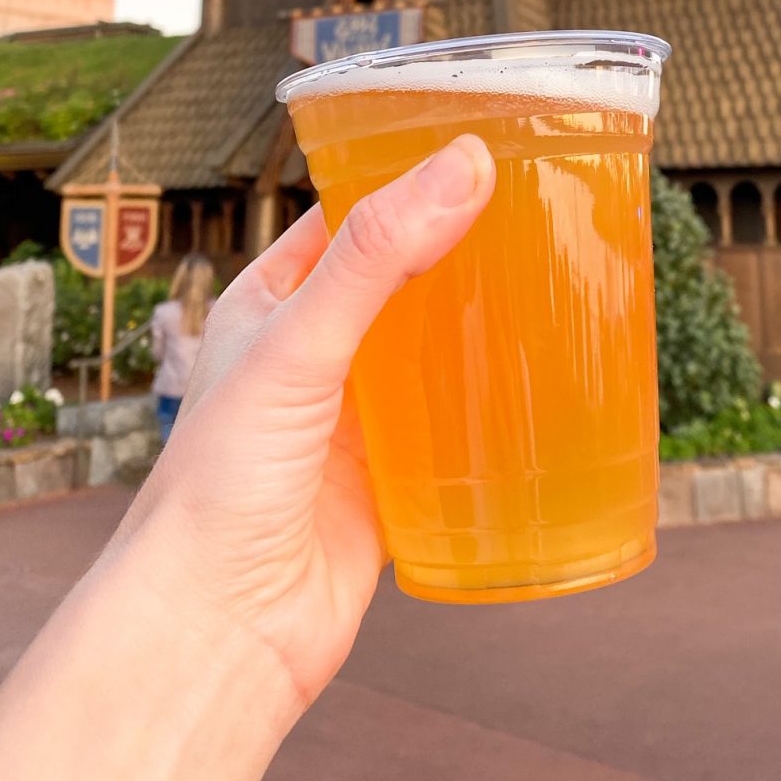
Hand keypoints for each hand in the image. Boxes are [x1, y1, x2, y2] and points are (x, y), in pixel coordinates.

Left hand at [117, 133, 495, 707]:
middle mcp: (316, 352)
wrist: (222, 630)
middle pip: (406, 278)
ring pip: (436, 350)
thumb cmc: (221, 483)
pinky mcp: (395, 478)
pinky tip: (542, 384)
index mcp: (273, 302)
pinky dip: (494, 404)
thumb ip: (376, 258)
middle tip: (545, 212)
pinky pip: (456, 425)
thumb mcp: (297, 346)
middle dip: (465, 249)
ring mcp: (358, 416)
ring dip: (485, 324)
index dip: (411, 180)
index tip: (486, 150)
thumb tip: (459, 167)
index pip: (352, 216)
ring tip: (559, 284)